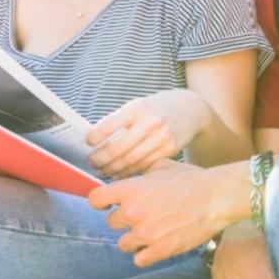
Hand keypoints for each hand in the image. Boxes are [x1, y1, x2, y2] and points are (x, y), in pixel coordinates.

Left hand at [85, 89, 209, 177]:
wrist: (191, 109)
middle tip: (92, 162)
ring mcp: (162, 137)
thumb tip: (94, 141)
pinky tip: (119, 173)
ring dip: (112, 169)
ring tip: (102, 170)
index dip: (94, 138)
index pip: (108, 126)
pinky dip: (128, 172)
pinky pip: (144, 166)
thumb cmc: (157, 108)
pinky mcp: (169, 151)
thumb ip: (120, 121)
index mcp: (138, 108)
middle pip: (117, 148)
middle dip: (100, 159)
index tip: (87, 143)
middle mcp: (150, 122)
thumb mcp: (139, 105)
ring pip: (130, 161)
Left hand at [88, 160, 240, 267]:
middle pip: (111, 223)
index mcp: (130, 190)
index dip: (100, 202)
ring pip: (123, 244)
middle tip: (141, 216)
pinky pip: (139, 259)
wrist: (215, 198)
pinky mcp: (159, 250)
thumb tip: (133, 179)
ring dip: (133, 239)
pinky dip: (145, 254)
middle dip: (124, 220)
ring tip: (149, 232)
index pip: (95, 199)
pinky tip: (155, 245)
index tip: (106, 204)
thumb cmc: (192, 180)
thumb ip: (141, 174)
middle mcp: (132, 212)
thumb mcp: (162, 166)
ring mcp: (144, 233)